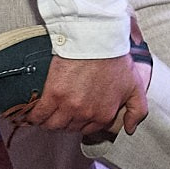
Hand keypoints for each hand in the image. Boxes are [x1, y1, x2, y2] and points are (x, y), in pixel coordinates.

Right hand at [18, 52, 149, 137]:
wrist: (96, 39)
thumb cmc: (115, 59)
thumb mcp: (135, 86)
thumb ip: (137, 110)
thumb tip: (130, 129)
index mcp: (104, 115)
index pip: (89, 129)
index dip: (83, 121)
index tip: (78, 114)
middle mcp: (86, 114)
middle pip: (69, 128)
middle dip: (66, 121)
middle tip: (62, 111)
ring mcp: (68, 105)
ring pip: (52, 125)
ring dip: (48, 122)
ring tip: (46, 115)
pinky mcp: (52, 95)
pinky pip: (38, 115)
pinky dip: (33, 117)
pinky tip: (32, 115)